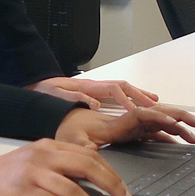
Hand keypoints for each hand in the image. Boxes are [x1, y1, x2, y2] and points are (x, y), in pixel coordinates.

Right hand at [0, 139, 132, 195]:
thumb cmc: (10, 175)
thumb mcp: (37, 161)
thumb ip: (61, 166)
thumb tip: (95, 184)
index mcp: (49, 145)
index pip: (89, 155)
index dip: (111, 172)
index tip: (123, 189)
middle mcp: (44, 155)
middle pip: (87, 166)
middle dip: (111, 185)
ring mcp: (34, 173)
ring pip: (74, 189)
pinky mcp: (25, 192)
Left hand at [26, 77, 159, 109]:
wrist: (38, 85)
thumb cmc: (47, 91)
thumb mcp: (56, 95)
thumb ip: (75, 97)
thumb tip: (95, 104)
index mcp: (89, 86)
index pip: (113, 90)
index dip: (125, 100)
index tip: (135, 110)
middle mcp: (96, 85)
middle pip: (124, 87)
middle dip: (140, 96)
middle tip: (155, 107)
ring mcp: (98, 88)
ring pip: (124, 89)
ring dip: (140, 95)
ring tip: (156, 104)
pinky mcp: (97, 92)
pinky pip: (119, 93)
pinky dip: (132, 97)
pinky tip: (140, 104)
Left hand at [55, 105, 194, 147]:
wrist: (60, 121)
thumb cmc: (67, 130)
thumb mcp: (73, 141)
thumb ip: (85, 148)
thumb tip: (92, 155)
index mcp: (117, 122)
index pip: (142, 115)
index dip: (158, 116)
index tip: (173, 122)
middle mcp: (127, 120)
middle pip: (157, 114)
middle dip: (178, 117)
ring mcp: (130, 126)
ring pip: (158, 123)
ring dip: (176, 126)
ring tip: (194, 135)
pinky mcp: (129, 132)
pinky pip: (152, 132)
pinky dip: (166, 134)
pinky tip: (177, 141)